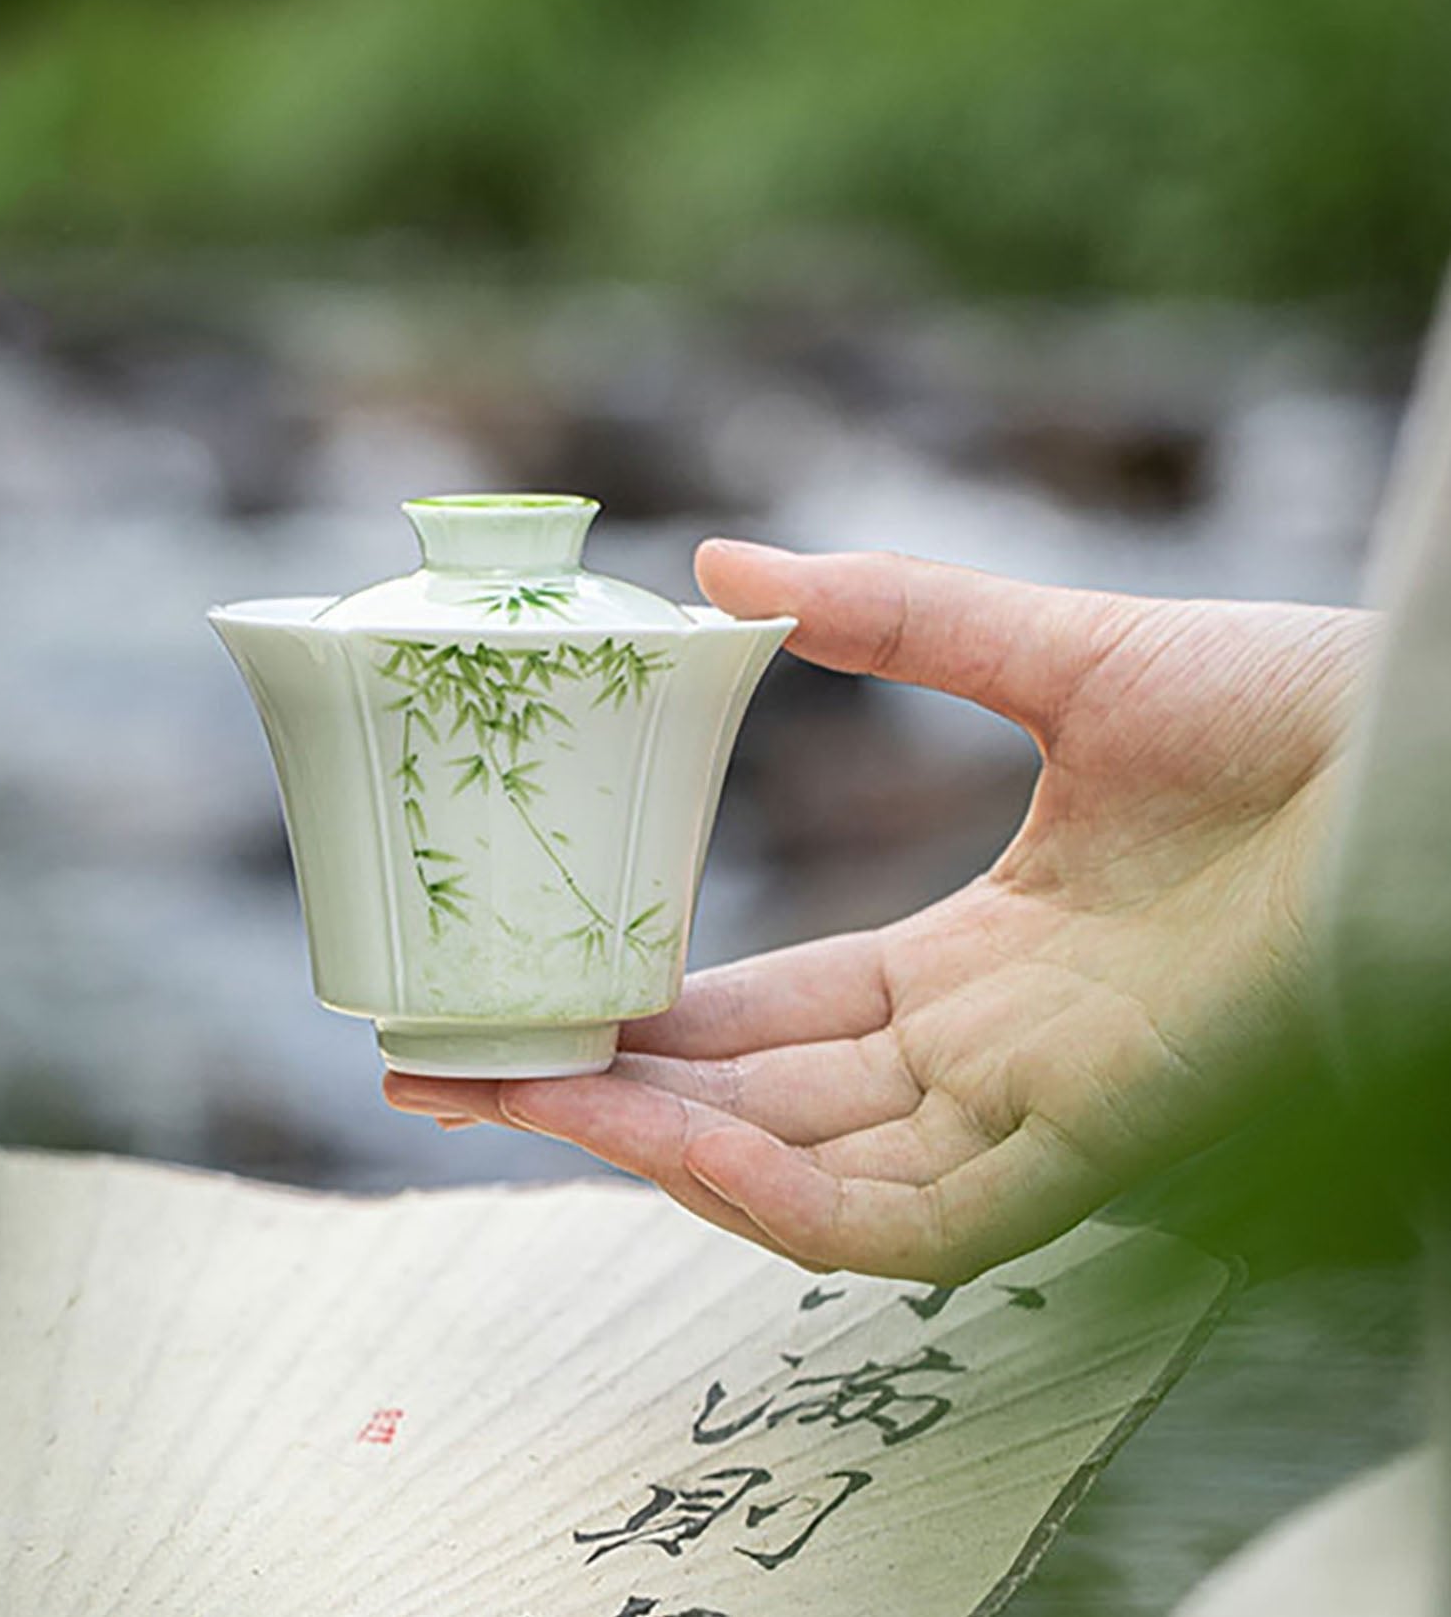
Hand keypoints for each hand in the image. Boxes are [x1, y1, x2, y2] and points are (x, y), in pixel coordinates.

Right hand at [387, 541, 1375, 1281]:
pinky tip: (667, 1149)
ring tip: (502, 1091)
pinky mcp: (1093, 1153)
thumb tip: (719, 561)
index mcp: (979, 967)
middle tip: (438, 1065)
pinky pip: (907, 1227)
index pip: (773, 1019)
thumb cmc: (1297, 712)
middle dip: (594, 1096)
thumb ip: (892, 616)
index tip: (519, 993)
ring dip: (646, 1146)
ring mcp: (1036, 1120)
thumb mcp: (1055, 651)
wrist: (1443, 756)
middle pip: (753, 1111)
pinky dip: (778, 1203)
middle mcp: (988, 1064)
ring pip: (802, 1181)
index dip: (642, 1016)